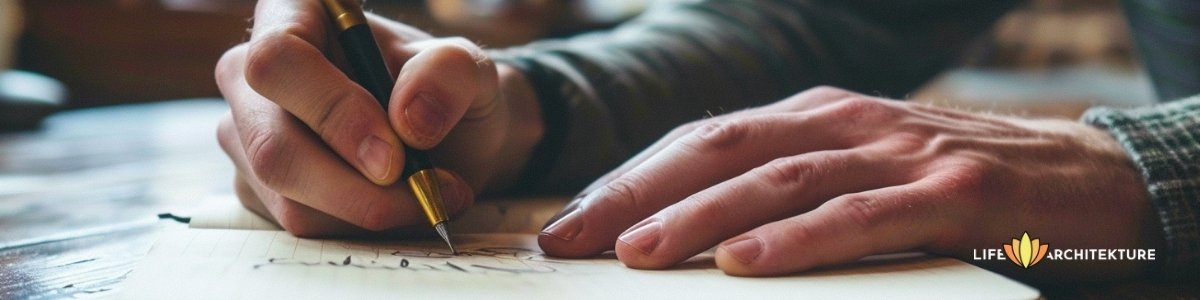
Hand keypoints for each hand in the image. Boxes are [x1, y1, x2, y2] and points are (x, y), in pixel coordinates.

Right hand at [215, 0, 542, 236]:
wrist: (448, 139)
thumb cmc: (445, 92)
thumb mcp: (468, 70)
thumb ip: (447, 76)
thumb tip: (409, 120)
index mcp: (293, 16)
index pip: (278, 60)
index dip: (333, 111)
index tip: (394, 154)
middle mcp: (252, 76)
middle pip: (274, 146)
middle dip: (357, 188)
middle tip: (424, 190)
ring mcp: (247, 134)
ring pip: (289, 198)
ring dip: (369, 211)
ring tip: (428, 194)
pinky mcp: (257, 186)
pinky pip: (298, 223)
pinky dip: (358, 227)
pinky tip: (396, 206)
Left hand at [538, 86, 1161, 281]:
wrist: (1083, 176)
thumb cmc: (949, 185)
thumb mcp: (857, 172)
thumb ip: (786, 190)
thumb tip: (695, 241)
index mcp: (814, 115)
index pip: (701, 140)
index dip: (630, 179)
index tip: (570, 225)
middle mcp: (845, 121)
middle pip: (719, 150)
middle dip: (635, 196)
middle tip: (570, 242)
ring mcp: (898, 151)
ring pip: (778, 180)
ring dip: (698, 219)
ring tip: (636, 256)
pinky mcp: (952, 190)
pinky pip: (860, 218)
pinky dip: (798, 241)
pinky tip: (746, 266)